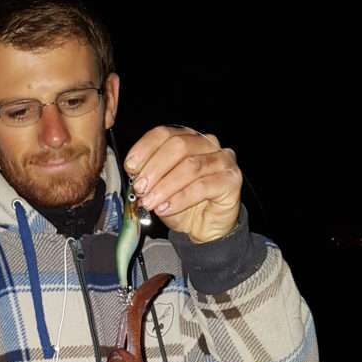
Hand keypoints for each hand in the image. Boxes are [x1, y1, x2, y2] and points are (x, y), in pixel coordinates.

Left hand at [124, 126, 241, 243]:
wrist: (203, 228)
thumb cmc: (181, 204)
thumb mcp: (157, 188)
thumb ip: (148, 176)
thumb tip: (134, 173)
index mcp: (187, 139)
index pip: (164, 133)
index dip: (145, 149)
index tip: (130, 167)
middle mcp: (207, 144)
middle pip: (178, 146)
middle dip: (154, 168)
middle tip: (140, 188)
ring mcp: (223, 160)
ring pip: (190, 166)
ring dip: (165, 186)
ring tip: (150, 202)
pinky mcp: (231, 180)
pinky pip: (203, 186)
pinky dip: (180, 198)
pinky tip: (166, 208)